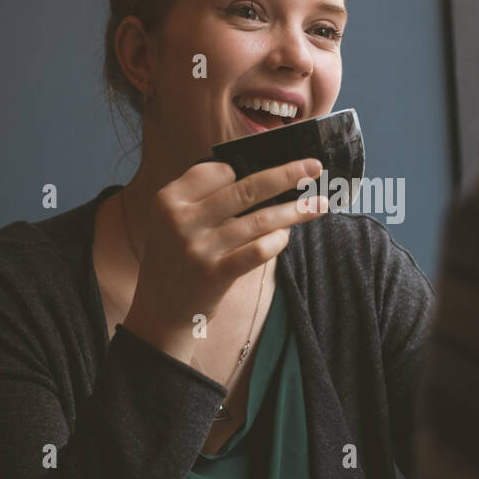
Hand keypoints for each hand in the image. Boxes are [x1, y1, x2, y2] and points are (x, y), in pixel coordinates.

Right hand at [122, 158, 329, 363]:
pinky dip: (277, 241)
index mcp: (169, 199)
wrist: (160, 311)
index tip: (268, 171)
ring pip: (259, 220)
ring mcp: (198, 248)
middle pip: (246, 188)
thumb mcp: (173, 221)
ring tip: (318, 204)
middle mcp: (182, 220)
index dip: (244, 169)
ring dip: (294, 210)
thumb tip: (261, 177)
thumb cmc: (176, 258)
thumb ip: (204, 198)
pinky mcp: (214, 274)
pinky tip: (286, 236)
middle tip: (314, 167)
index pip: (218, 171)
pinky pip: (257, 251)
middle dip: (286, 175)